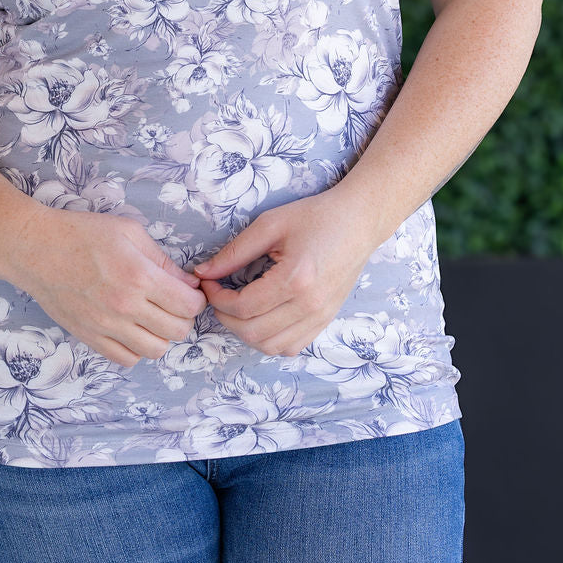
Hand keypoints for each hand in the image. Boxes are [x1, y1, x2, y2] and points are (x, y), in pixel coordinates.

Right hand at [12, 205, 206, 367]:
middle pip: (177, 331)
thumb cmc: (82, 233)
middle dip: (183, 317)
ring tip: (153, 317)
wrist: (35, 249)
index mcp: (139, 276)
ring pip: (155, 350)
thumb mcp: (129, 232)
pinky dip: (136, 349)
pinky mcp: (89, 337)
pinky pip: (126, 359)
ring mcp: (106, 326)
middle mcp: (125, 306)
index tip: (190, 291)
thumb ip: (161, 259)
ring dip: (162, 335)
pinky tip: (132, 329)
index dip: (197, 299)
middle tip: (175, 303)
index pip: (188, 305)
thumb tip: (187, 283)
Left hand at [192, 193, 372, 356]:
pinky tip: (261, 317)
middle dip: (225, 317)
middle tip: (217, 296)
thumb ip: (234, 252)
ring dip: (245, 332)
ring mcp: (320, 316)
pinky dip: (269, 339)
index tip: (208, 282)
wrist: (359, 222)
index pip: (243, 306)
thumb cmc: (316, 216)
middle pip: (253, 331)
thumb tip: (203, 272)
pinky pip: (291, 346)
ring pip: (270, 346)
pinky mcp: (325, 320)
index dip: (217, 298)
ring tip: (236, 307)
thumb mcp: (270, 225)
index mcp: (295, 279)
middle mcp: (310, 305)